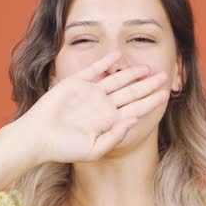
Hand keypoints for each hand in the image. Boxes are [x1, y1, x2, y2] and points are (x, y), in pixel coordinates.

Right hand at [14, 51, 169, 164]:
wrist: (38, 137)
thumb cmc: (65, 148)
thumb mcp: (94, 149)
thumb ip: (116, 135)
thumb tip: (134, 119)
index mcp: (109, 122)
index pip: (136, 109)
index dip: (151, 101)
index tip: (166, 94)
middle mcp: (102, 106)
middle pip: (131, 92)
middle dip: (148, 85)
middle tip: (165, 76)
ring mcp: (90, 93)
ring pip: (117, 80)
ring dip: (132, 73)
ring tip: (147, 67)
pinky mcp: (76, 83)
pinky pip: (95, 70)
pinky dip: (106, 62)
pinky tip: (119, 56)